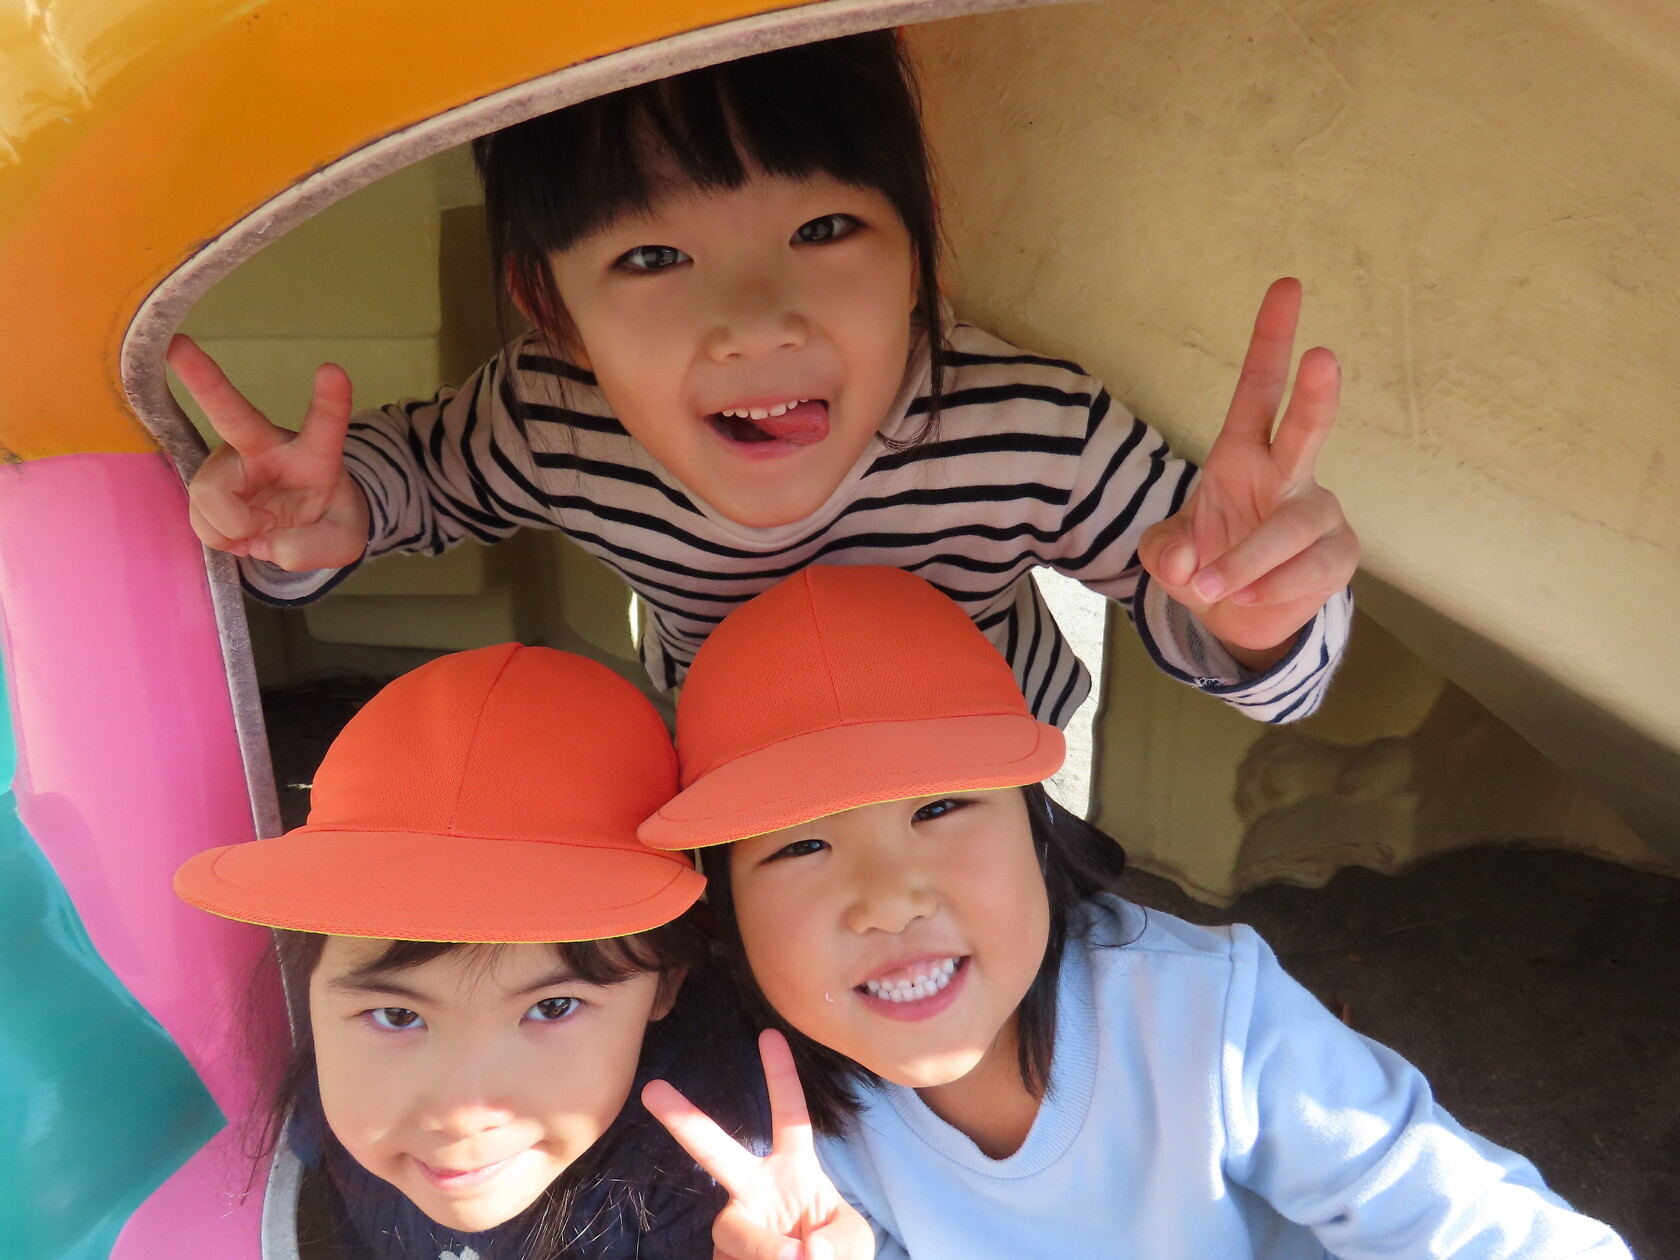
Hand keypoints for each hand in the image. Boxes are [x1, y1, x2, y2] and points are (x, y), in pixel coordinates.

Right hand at [168, 335, 370, 569]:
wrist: (300, 531)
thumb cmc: (328, 521)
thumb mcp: (343, 541)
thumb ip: (319, 547)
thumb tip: (275, 546)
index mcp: (314, 453)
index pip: (325, 424)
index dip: (330, 399)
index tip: (332, 369)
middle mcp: (265, 447)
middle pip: (231, 413)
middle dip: (202, 378)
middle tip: (177, 345)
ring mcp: (230, 463)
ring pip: (211, 495)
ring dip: (235, 528)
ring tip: (262, 528)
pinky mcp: (206, 484)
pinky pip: (202, 519)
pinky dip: (223, 537)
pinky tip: (243, 531)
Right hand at [644, 1030, 874, 1259]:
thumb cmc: (836, 1255)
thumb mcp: (852, 1241)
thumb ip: (838, 1240)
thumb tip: (802, 1252)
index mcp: (794, 1169)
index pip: (790, 1116)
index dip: (782, 1076)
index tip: (769, 1034)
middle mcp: (756, 1189)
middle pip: (717, 1151)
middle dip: (684, 1120)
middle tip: (652, 1089)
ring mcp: (735, 1224)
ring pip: (732, 1226)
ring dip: (762, 1247)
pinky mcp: (720, 1257)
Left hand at [1138, 278, 1358, 669]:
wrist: (1237, 616)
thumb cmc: (1206, 562)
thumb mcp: (1167, 556)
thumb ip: (1163, 554)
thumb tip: (1186, 563)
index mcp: (1242, 453)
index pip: (1258, 388)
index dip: (1271, 340)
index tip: (1286, 287)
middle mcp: (1287, 472)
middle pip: (1305, 427)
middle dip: (1315, 393)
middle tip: (1323, 357)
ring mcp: (1318, 512)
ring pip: (1293, 525)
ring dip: (1249, 558)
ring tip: (1213, 583)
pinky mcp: (1338, 555)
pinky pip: (1310, 568)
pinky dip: (1271, 587)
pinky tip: (1249, 596)